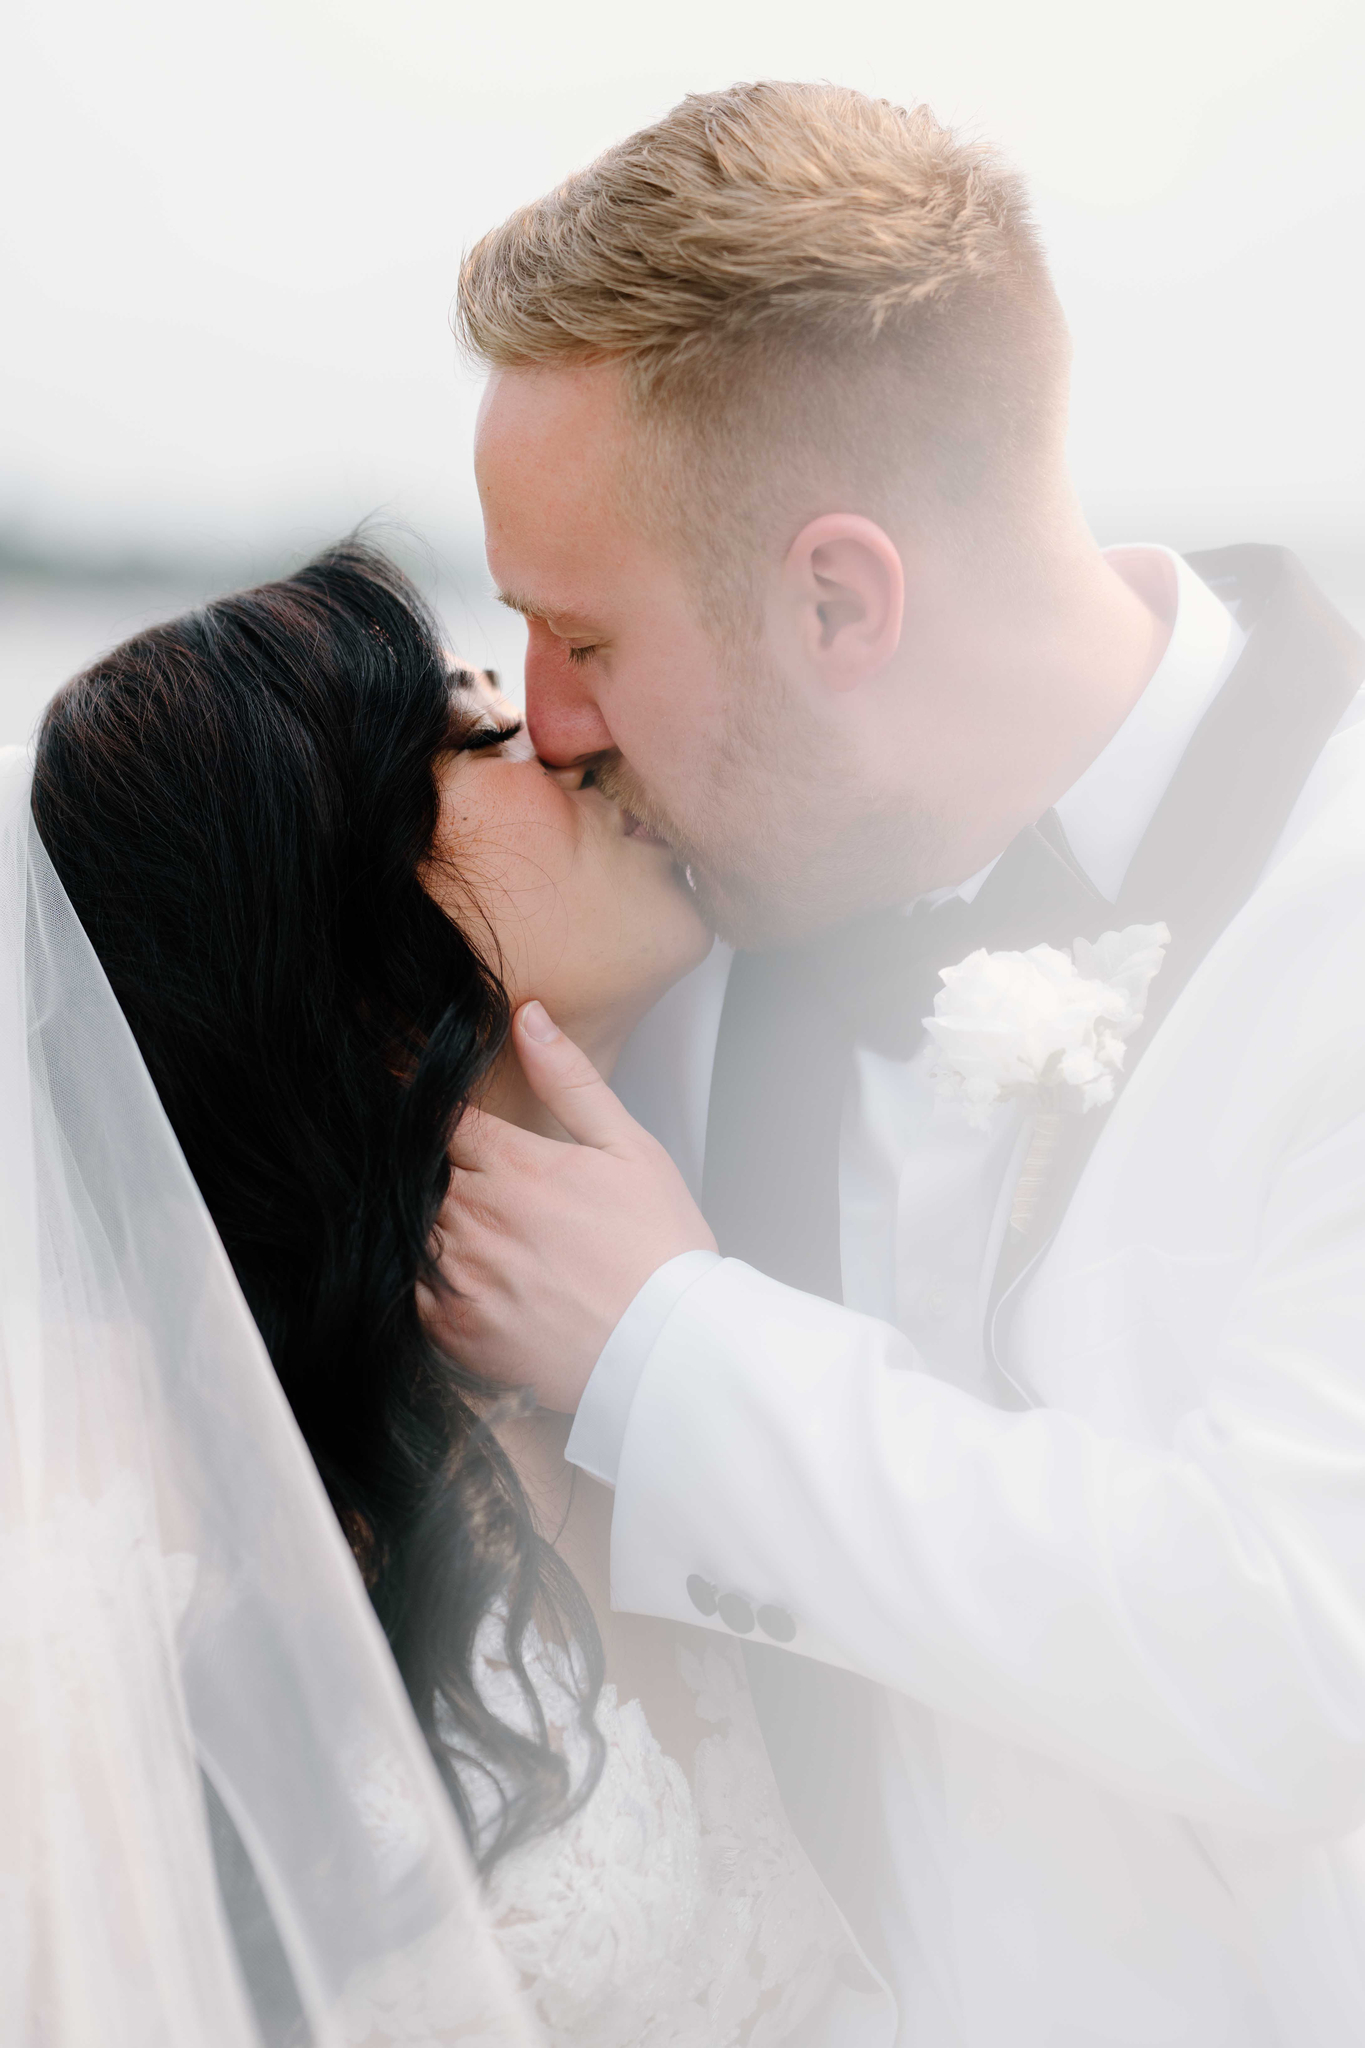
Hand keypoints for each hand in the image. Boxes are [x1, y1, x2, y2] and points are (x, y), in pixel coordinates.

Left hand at [421, 1002, 715, 1410]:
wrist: (666, 1351)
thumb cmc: (659, 1249)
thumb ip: (570, 1080)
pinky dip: (424, 1277)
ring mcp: (458, 1276)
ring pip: (410, 1226)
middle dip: (434, 1168)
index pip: (440, 1117)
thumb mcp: (629, 1148)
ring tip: (479, 1232)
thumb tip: (527, 1017)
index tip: (425, 1110)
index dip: (432, 1110)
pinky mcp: (452, 1329)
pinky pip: (408, 1289)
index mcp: (514, 1165)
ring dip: (429, 1220)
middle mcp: (475, 1218)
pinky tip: (469, 1276)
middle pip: (420, 1171)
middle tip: (473, 1184)